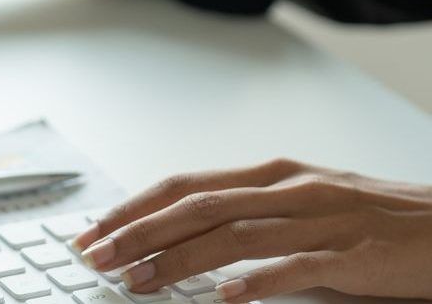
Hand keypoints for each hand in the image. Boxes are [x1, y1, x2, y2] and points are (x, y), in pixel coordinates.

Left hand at [71, 159, 431, 301]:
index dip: (134, 207)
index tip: (94, 231)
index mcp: (272, 175)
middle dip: (140, 232)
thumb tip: (181, 240)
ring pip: (235, 234)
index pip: (185, 185)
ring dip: (180, 260)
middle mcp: (291, 189)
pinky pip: (300, 267)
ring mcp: (323, 219)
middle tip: (97, 257)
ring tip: (140, 282)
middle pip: (198, 207)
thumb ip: (247, 217)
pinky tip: (227, 298)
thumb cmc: (372, 220)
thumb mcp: (301, 208)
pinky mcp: (355, 254)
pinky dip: (260, 281)